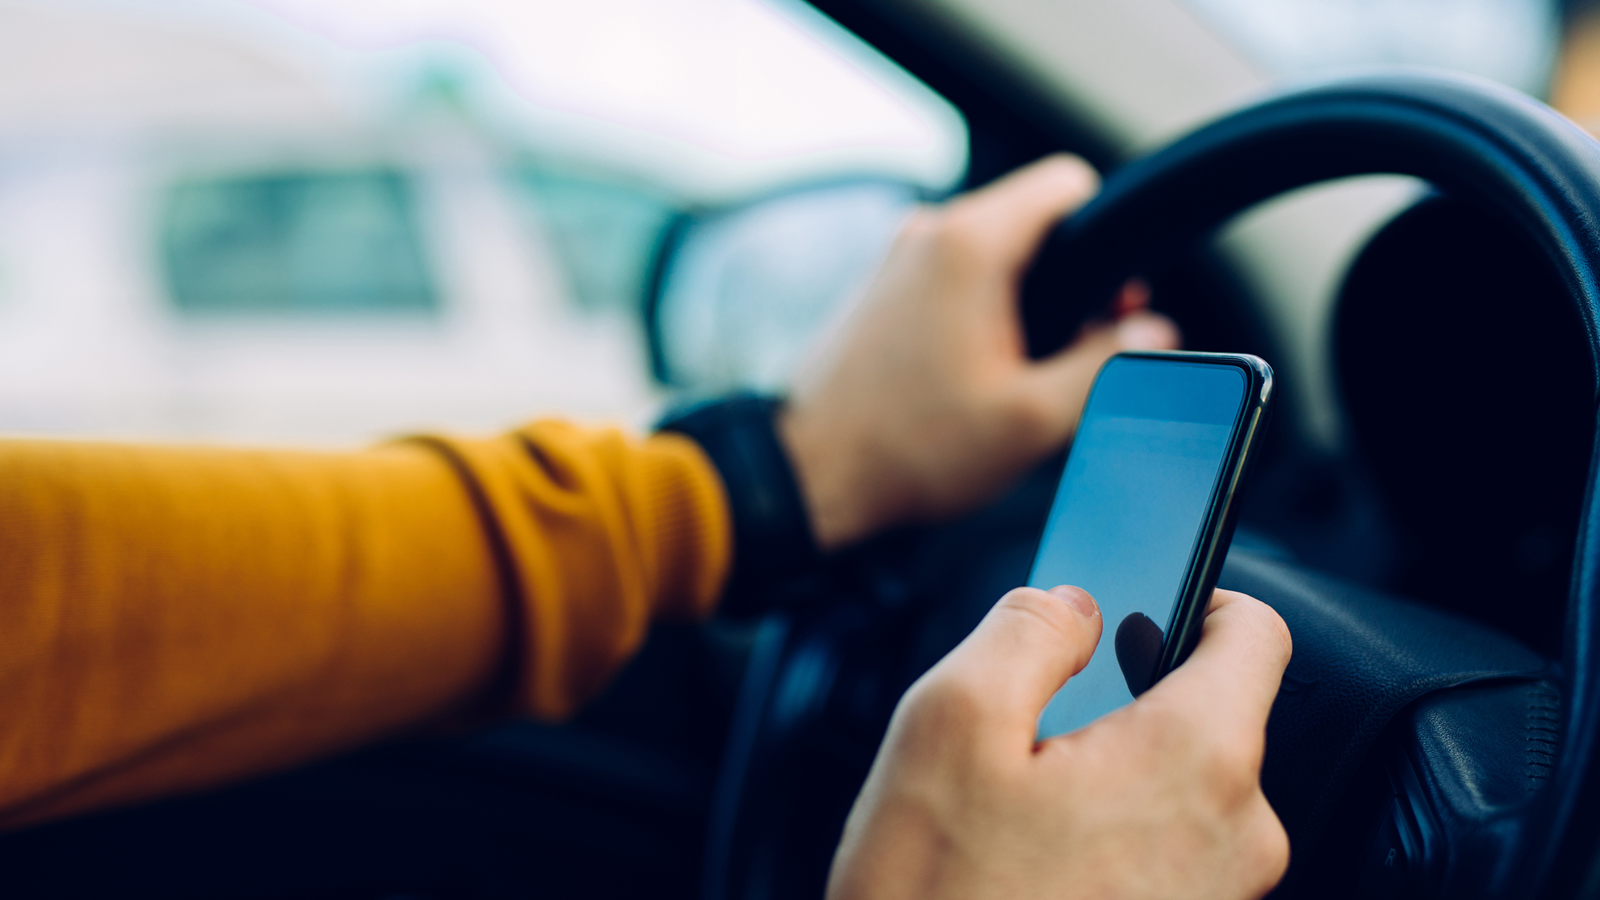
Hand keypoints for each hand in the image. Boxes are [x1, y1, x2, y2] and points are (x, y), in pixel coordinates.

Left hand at [779, 154, 1179, 549]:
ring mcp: (899, 258)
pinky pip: (955, 279)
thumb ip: (1104, 365)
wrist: (811, 475)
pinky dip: (980, 314)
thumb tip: (1150, 334)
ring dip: (1024, 304)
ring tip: (1020, 374)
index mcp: (970, 244)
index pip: (1068, 184)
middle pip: (1033, 222)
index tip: (1112, 298)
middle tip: (1075, 351)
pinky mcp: (883, 290)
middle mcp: (929, 233)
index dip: (1107, 238)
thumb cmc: (908, 448)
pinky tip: (976, 376)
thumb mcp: (1032, 419)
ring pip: (995, 254)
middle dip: (1069, 281)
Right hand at [827, 587, 1291, 899]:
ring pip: (1183, 795)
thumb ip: (1028, 628)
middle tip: (1032, 729)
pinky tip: (1033, 867)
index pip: (1256, 635)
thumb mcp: (949, 721)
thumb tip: (1075, 602)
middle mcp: (1235, 840)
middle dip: (1128, 702)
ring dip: (1114, 779)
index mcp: (1195, 761)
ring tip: (1017, 814)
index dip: (1200, 595)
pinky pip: (1169, 861)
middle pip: (1212, 718)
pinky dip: (1114, 842)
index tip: (1149, 599)